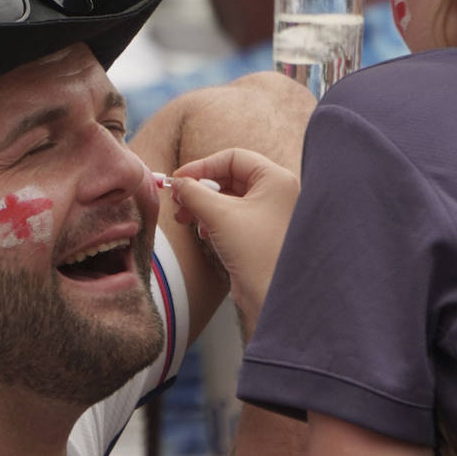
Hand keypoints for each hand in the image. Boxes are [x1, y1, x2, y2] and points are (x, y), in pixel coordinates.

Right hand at [168, 148, 298, 327]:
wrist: (273, 297)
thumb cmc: (256, 252)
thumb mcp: (218, 215)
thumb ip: (194, 192)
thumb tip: (178, 183)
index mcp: (276, 179)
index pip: (233, 158)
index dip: (202, 166)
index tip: (179, 179)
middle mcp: (278, 192)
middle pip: (230, 177)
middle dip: (200, 188)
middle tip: (178, 200)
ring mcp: (271, 214)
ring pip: (230, 198)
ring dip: (204, 205)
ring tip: (185, 218)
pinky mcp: (262, 234)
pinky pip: (234, 216)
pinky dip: (214, 220)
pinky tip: (203, 233)